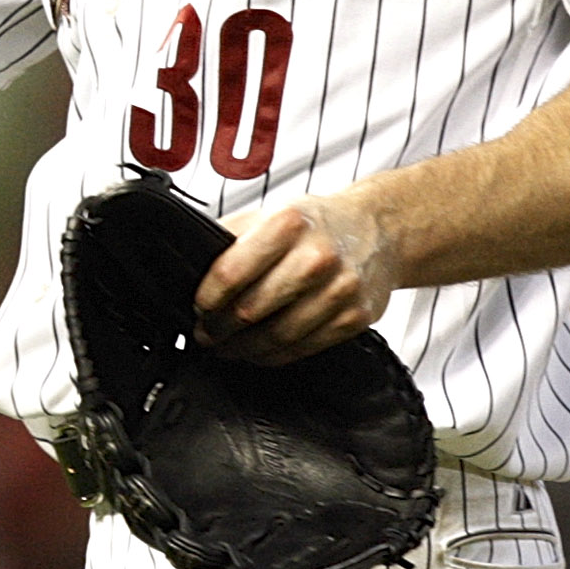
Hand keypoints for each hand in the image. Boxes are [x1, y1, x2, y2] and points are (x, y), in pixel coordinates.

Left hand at [193, 188, 399, 364]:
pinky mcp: (354, 318)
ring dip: (243, 349)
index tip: (196, 309)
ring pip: (277, 336)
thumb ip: (231, 237)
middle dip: (219, 329)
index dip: (206, 299)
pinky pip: (304, 348)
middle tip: (205, 334)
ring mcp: (339, 290)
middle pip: (251, 310)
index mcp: (287, 224)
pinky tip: (259, 352)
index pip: (231, 273)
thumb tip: (190, 264)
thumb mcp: (270, 213)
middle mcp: (316, 257)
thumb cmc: (318, 223)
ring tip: (226, 348)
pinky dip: (275, 356)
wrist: (379, 230)